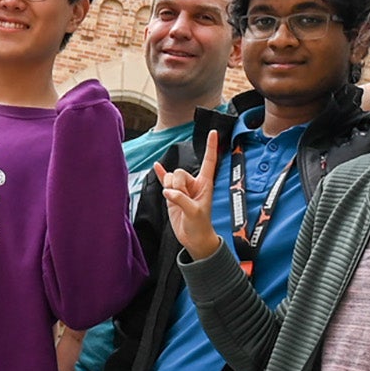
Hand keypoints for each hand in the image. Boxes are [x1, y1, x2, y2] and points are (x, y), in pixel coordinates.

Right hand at [155, 131, 222, 259]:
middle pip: (180, 172)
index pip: (208, 161)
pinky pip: (165, 180)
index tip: (213, 132)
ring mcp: (182, 188)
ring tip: (176, 202)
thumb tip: (168, 191)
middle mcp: (193, 183)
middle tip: (182, 200)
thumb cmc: (200, 226)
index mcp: (204, 184)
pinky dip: (160, 173)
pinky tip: (156, 166)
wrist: (193, 238)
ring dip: (169, 189)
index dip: (211, 147)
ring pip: (170, 178)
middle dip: (177, 185)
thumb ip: (181, 200)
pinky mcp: (172, 194)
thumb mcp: (194, 213)